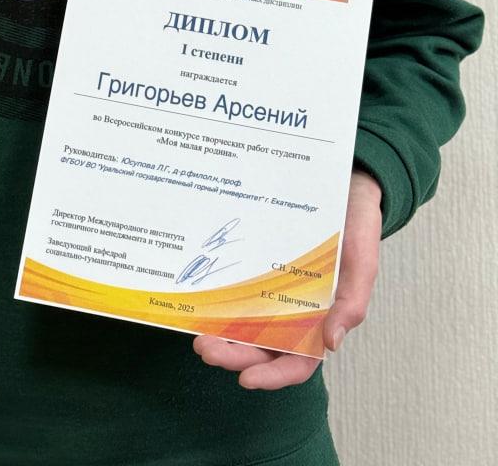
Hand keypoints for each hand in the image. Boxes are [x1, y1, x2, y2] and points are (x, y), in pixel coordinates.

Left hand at [192, 169, 382, 388]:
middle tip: (207, 350)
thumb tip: (332, 343)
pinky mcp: (257, 264)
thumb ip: (352, 301)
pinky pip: (237, 289)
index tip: (246, 379)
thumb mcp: (362, 260)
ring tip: (198, 334)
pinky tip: (202, 301)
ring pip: (244, 324)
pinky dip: (219, 301)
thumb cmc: (356, 223)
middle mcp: (294, 308)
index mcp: (322, 316)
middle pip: (263, 347)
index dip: (273, 376)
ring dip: (222, 336)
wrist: (343, 182)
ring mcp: (273, 287)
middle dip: (235, 356)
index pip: (298, 361)